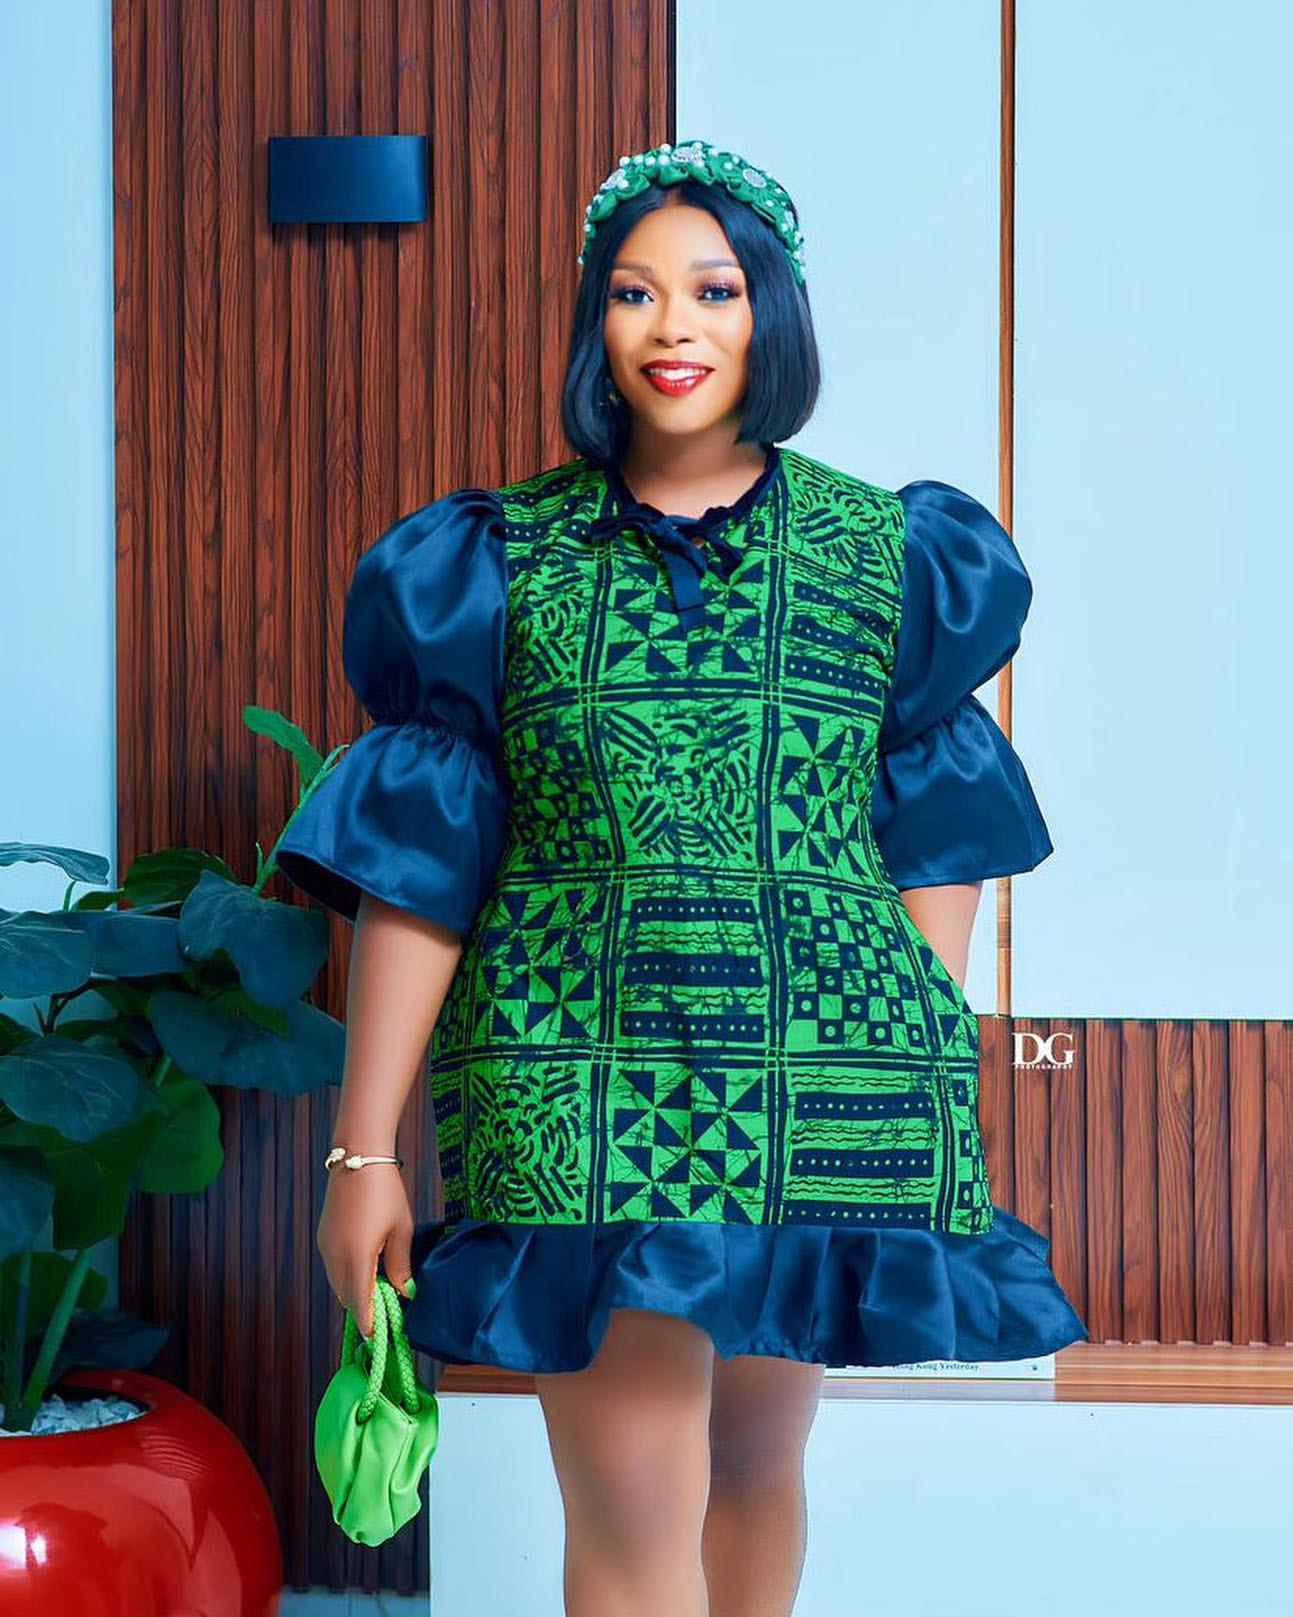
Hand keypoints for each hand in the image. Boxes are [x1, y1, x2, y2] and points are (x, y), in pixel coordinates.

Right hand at [317, 1163, 415, 1341]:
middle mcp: (334, 1257)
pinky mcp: (323, 1236)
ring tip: (379, 1286)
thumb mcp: (401, 1230)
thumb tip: (404, 1292)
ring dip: (355, 1290)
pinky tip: (366, 1265)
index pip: (360, 1305)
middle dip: (364, 1308)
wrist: (358, 1157)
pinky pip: (333, 1267)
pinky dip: (347, 1275)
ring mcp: (325, 1246)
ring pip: (337, 1283)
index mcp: (356, 1259)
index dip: (369, 1324)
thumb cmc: (385, 1192)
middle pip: (346, 1298)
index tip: (379, 1338)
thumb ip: (400, 1266)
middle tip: (386, 1309)